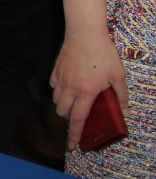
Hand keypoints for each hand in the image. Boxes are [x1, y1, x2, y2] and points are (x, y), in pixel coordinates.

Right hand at [51, 29, 127, 149]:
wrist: (84, 32)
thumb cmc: (103, 54)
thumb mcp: (118, 75)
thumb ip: (121, 96)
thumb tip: (126, 112)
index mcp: (86, 92)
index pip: (78, 119)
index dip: (74, 134)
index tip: (72, 145)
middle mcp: (70, 88)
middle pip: (62, 111)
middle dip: (68, 118)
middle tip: (78, 114)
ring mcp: (61, 78)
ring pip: (55, 99)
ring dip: (62, 104)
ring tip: (74, 100)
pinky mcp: (56, 69)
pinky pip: (53, 85)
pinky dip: (58, 89)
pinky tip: (67, 85)